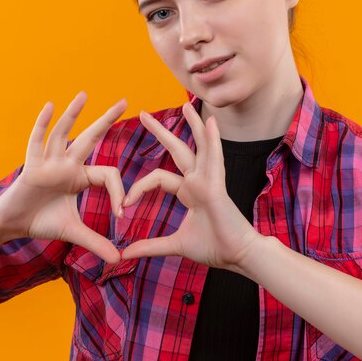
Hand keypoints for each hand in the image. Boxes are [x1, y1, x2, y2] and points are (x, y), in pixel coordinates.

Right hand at [0, 91, 126, 263]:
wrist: (14, 225)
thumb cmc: (43, 222)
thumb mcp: (74, 232)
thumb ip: (96, 243)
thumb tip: (119, 260)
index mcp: (80, 176)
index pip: (107, 173)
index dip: (119, 191)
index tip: (122, 213)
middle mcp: (67, 164)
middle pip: (91, 138)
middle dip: (107, 120)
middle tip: (125, 102)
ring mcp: (49, 162)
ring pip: (64, 133)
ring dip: (74, 114)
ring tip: (85, 95)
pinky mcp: (32, 167)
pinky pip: (37, 142)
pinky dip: (42, 125)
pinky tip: (50, 106)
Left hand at [119, 102, 263, 272]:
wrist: (237, 256)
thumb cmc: (214, 247)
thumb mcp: (175, 245)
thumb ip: (151, 246)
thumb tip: (126, 254)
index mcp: (189, 192)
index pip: (158, 178)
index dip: (138, 188)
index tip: (124, 204)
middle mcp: (199, 181)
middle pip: (177, 150)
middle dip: (160, 132)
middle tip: (143, 114)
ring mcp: (210, 181)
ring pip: (199, 146)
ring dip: (193, 124)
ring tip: (186, 104)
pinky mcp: (217, 186)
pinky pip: (215, 158)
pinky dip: (213, 140)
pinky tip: (211, 122)